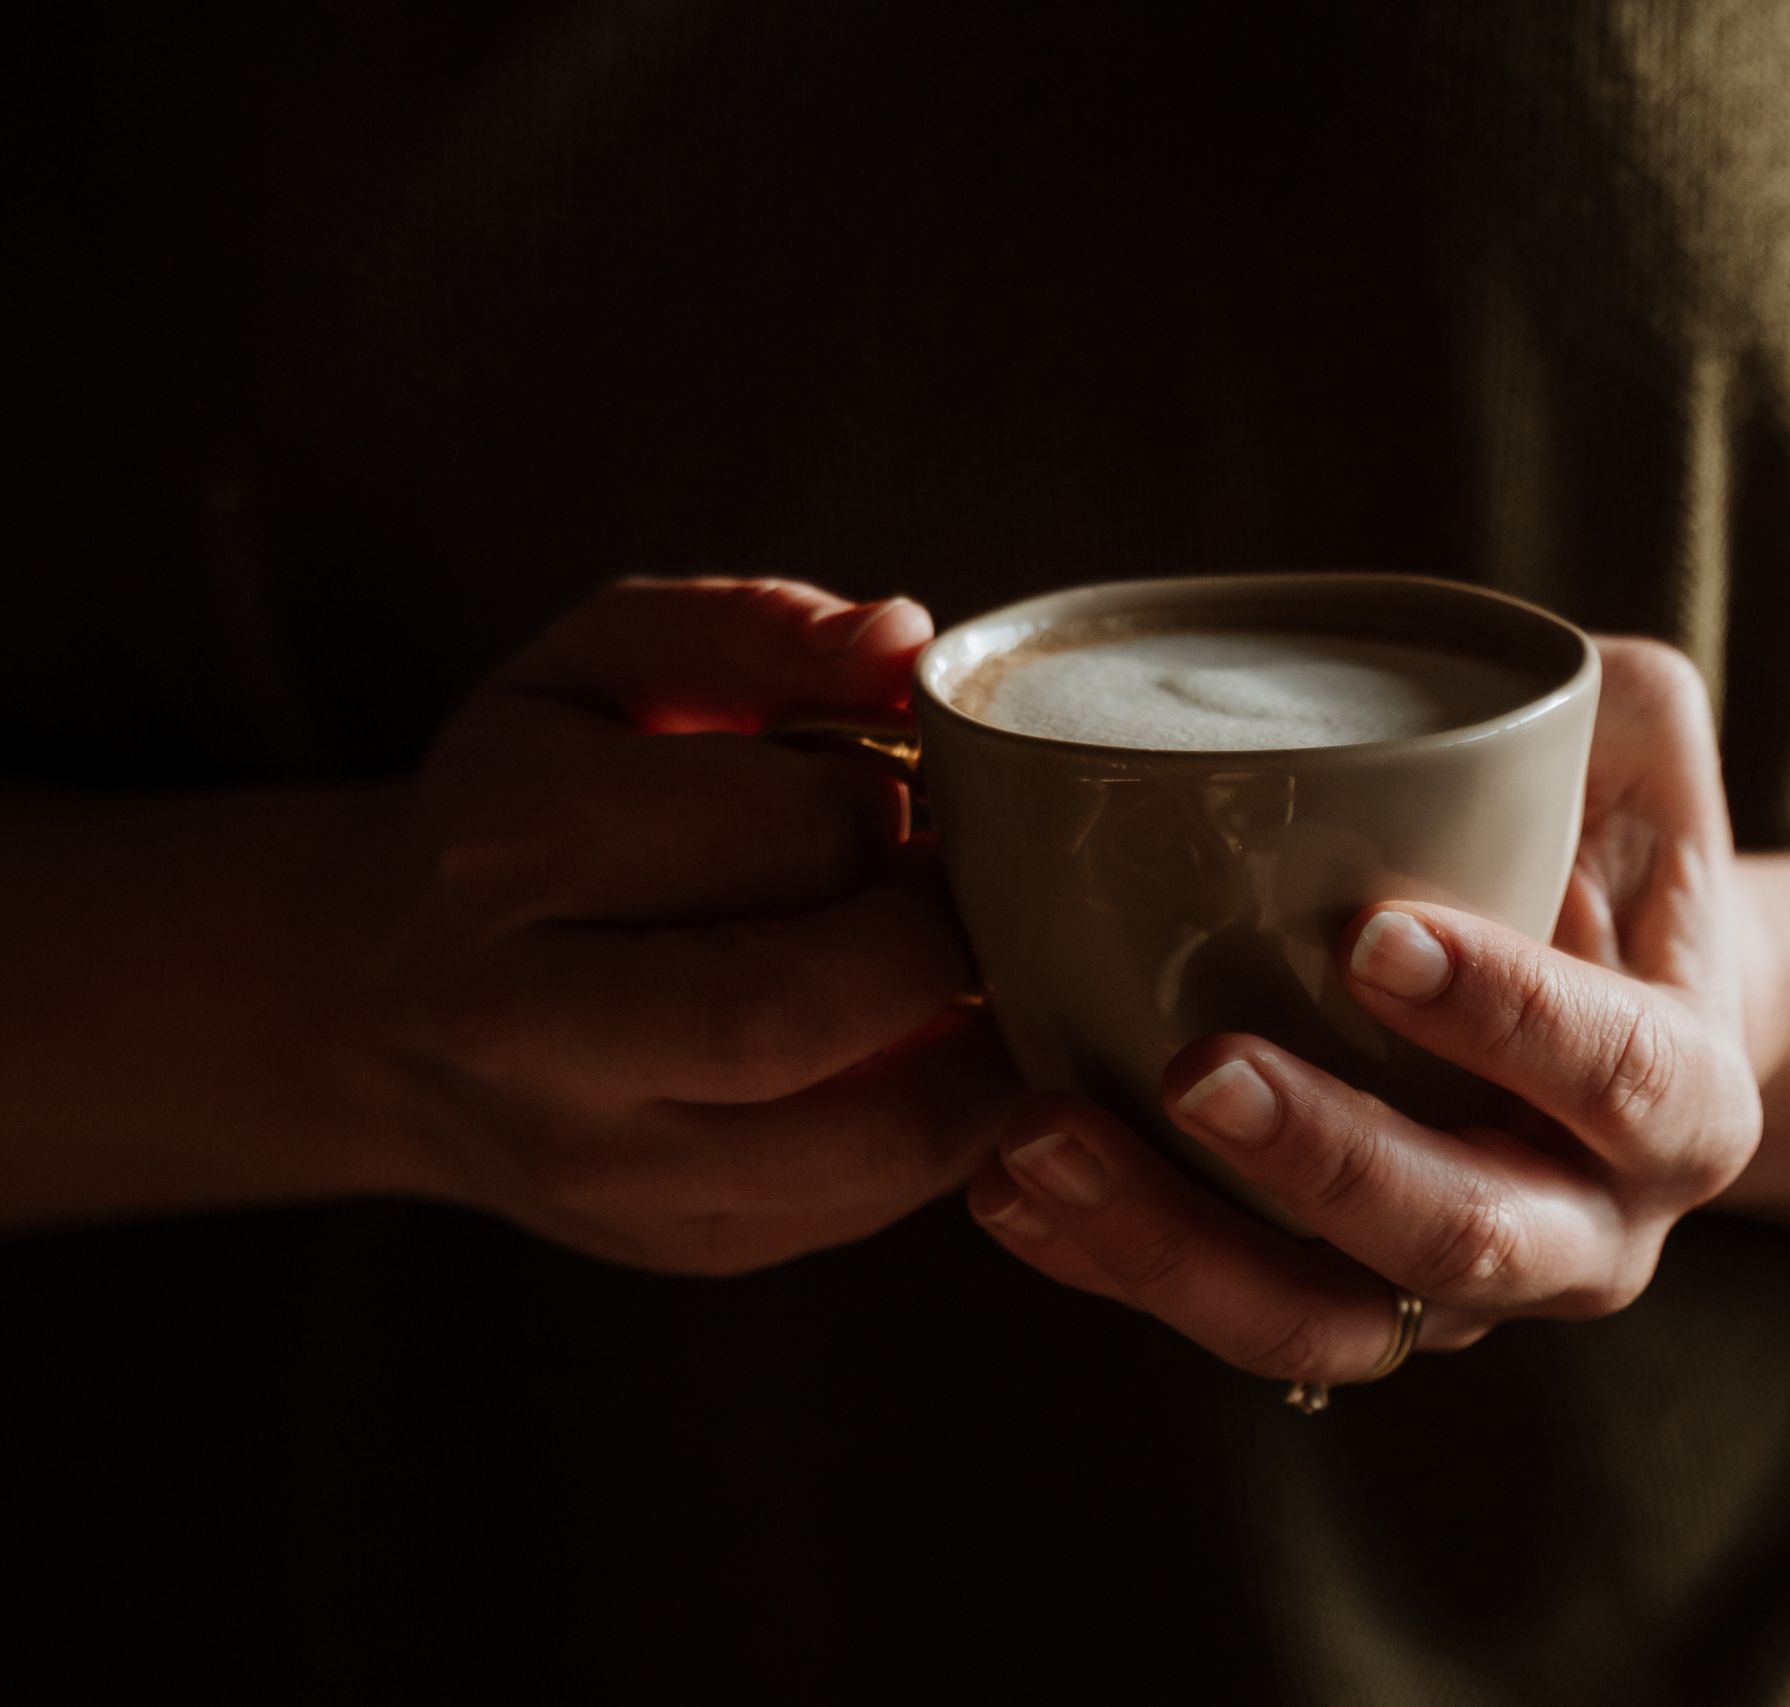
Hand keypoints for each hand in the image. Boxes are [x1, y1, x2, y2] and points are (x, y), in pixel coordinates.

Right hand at [372, 576, 1012, 1273]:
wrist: (393, 1003)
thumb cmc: (534, 800)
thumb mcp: (603, 667)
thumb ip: (752, 629)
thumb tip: (901, 643)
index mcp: (509, 843)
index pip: (786, 830)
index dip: (898, 803)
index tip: (918, 788)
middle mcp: (525, 1023)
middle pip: (801, 1007)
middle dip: (940, 939)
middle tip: (975, 885)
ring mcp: (599, 1162)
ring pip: (866, 1139)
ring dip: (982, 1051)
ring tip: (987, 972)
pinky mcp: (677, 1244)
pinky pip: (871, 1201)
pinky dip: (955, 1125)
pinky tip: (947, 1047)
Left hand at [964, 639, 1769, 1383]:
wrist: (1608, 1028)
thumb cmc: (1609, 859)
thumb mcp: (1646, 758)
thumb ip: (1607, 708)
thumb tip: (1484, 695)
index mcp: (1682, 1098)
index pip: (1615, 1071)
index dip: (1506, 1015)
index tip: (1371, 935)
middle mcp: (1586, 1228)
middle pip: (1464, 1241)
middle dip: (1324, 1164)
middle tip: (1199, 1068)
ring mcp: (1454, 1293)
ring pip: (1322, 1324)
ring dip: (1173, 1248)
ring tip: (1040, 1142)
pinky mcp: (1338, 1301)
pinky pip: (1221, 1314)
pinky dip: (1107, 1259)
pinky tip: (1008, 1184)